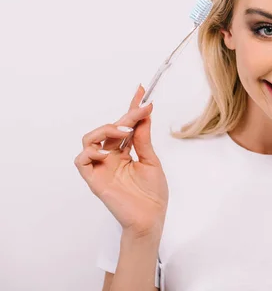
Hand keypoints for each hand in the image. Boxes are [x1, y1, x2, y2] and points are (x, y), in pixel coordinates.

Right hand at [74, 85, 168, 236]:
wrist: (151, 218)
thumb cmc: (152, 194)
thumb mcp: (151, 160)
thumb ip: (143, 139)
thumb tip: (144, 115)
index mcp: (125, 152)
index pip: (125, 125)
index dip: (131, 107)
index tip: (141, 90)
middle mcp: (111, 156)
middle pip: (109, 128)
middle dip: (126, 115)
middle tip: (141, 110)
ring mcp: (101, 167)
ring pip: (89, 139)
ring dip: (106, 130)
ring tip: (124, 132)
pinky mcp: (94, 179)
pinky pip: (81, 160)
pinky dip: (90, 151)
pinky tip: (107, 151)